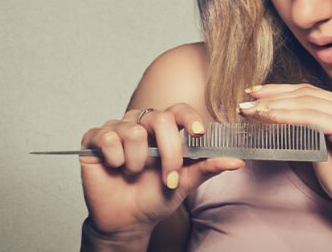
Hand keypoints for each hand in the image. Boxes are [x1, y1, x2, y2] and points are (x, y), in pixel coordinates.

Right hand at [78, 104, 244, 241]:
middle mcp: (141, 123)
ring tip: (134, 174)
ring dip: (138, 162)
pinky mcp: (94, 138)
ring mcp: (117, 128)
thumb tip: (237, 160)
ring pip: (133, 132)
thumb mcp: (185, 183)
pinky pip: (108, 138)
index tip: (199, 133)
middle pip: (159, 119)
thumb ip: (207, 168)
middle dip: (168, 152)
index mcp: (164, 129)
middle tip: (168, 178)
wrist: (127, 221)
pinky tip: (115, 168)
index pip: (178, 110)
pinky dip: (115, 159)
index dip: (189, 117)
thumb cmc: (155, 198)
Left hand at [240, 84, 331, 230]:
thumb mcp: (326, 153)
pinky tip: (269, 118)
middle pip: (309, 93)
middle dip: (273, 96)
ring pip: (308, 103)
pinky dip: (288, 117)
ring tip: (250, 111)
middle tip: (245, 102)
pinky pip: (314, 118)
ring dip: (275, 105)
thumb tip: (281, 121)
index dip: (282, 92)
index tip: (256, 97)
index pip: (313, 94)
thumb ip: (310, 134)